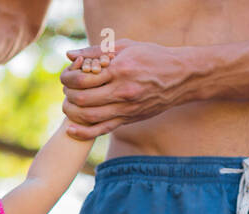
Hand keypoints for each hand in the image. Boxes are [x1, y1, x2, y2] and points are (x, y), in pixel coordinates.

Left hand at [61, 39, 194, 136]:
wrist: (181, 77)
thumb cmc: (152, 57)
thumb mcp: (126, 47)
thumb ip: (97, 51)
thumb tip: (70, 56)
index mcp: (120, 69)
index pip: (83, 78)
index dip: (68, 77)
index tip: (67, 75)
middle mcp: (123, 91)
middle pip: (83, 99)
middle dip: (69, 94)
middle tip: (67, 89)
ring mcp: (126, 108)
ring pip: (89, 116)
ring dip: (72, 112)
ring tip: (69, 104)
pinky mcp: (128, 119)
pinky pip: (102, 130)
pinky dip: (83, 132)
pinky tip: (71, 130)